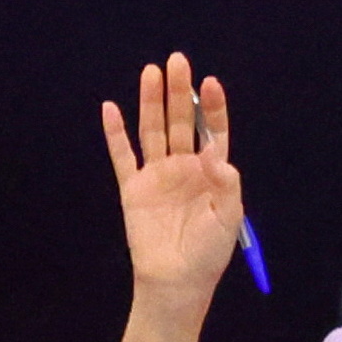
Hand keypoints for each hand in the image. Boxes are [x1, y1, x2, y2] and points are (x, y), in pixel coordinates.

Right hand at [102, 52, 244, 316]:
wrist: (176, 281)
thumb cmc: (208, 253)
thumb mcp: (229, 218)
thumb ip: (226, 184)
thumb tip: (217, 154)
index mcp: (210, 171)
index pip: (211, 130)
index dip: (211, 107)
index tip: (210, 82)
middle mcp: (183, 166)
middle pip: (181, 122)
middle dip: (178, 92)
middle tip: (177, 60)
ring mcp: (156, 175)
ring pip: (153, 131)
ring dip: (151, 102)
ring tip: (151, 72)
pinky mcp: (133, 188)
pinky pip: (122, 156)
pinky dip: (116, 133)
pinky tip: (111, 109)